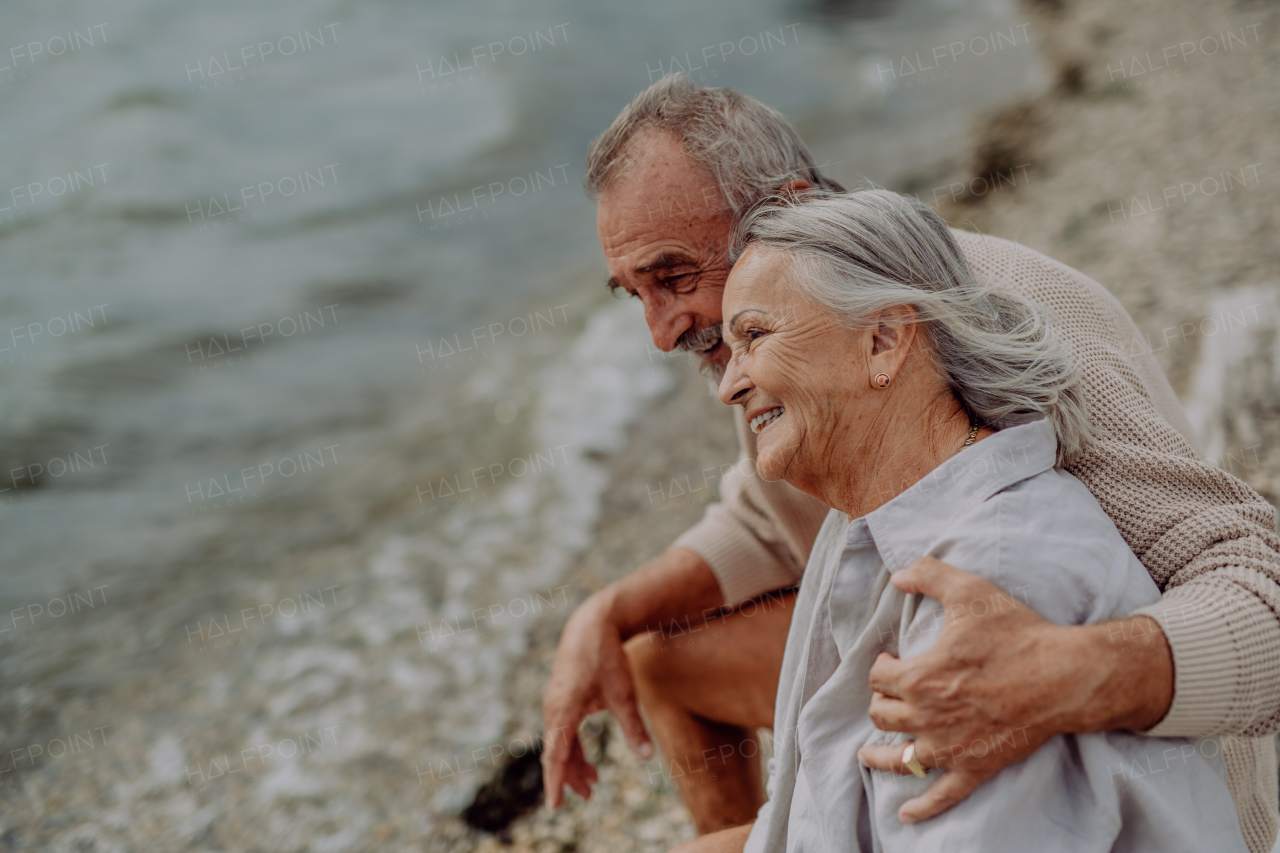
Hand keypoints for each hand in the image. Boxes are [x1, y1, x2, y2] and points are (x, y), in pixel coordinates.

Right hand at [541, 590, 653, 808]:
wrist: (593, 623)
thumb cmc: (608, 658)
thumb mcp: (625, 694)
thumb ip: (633, 727)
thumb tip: (647, 757)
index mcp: (564, 710)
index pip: (556, 755)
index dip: (555, 782)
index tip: (554, 806)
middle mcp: (553, 708)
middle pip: (556, 752)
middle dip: (569, 776)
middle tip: (588, 796)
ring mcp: (555, 701)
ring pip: (559, 741)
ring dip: (573, 762)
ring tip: (593, 782)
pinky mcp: (561, 696)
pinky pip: (562, 729)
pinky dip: (572, 746)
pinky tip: (587, 759)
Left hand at [857, 556, 1170, 822]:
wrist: (1063, 676)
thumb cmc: (1016, 634)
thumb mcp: (970, 592)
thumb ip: (930, 575)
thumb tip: (899, 574)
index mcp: (919, 677)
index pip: (878, 677)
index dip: (881, 665)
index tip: (891, 659)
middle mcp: (927, 716)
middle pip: (883, 715)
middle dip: (881, 703)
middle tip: (891, 695)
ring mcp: (950, 747)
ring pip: (900, 758)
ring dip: (879, 755)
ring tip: (867, 755)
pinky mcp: (976, 767)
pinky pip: (943, 794)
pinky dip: (922, 808)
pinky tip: (906, 816)